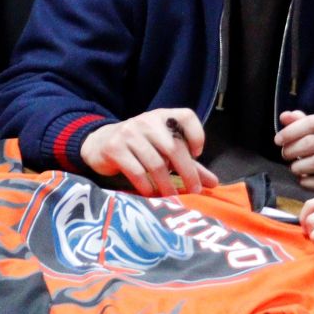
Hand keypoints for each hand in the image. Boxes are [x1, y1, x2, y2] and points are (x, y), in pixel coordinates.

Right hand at [78, 109, 220, 195]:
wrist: (99, 143)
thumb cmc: (139, 147)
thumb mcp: (163, 149)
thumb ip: (188, 164)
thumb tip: (213, 183)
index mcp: (162, 117)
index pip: (186, 116)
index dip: (196, 135)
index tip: (197, 155)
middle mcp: (147, 121)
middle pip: (174, 147)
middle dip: (187, 172)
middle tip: (194, 191)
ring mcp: (129, 133)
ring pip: (155, 163)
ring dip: (166, 184)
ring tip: (172, 197)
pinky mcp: (115, 148)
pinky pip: (136, 171)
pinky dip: (146, 186)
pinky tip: (151, 193)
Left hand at [274, 110, 313, 191]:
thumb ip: (301, 122)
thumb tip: (285, 116)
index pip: (312, 122)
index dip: (291, 131)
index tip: (277, 140)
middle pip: (313, 142)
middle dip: (292, 149)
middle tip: (285, 154)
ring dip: (298, 166)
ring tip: (293, 167)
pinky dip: (306, 181)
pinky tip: (303, 178)